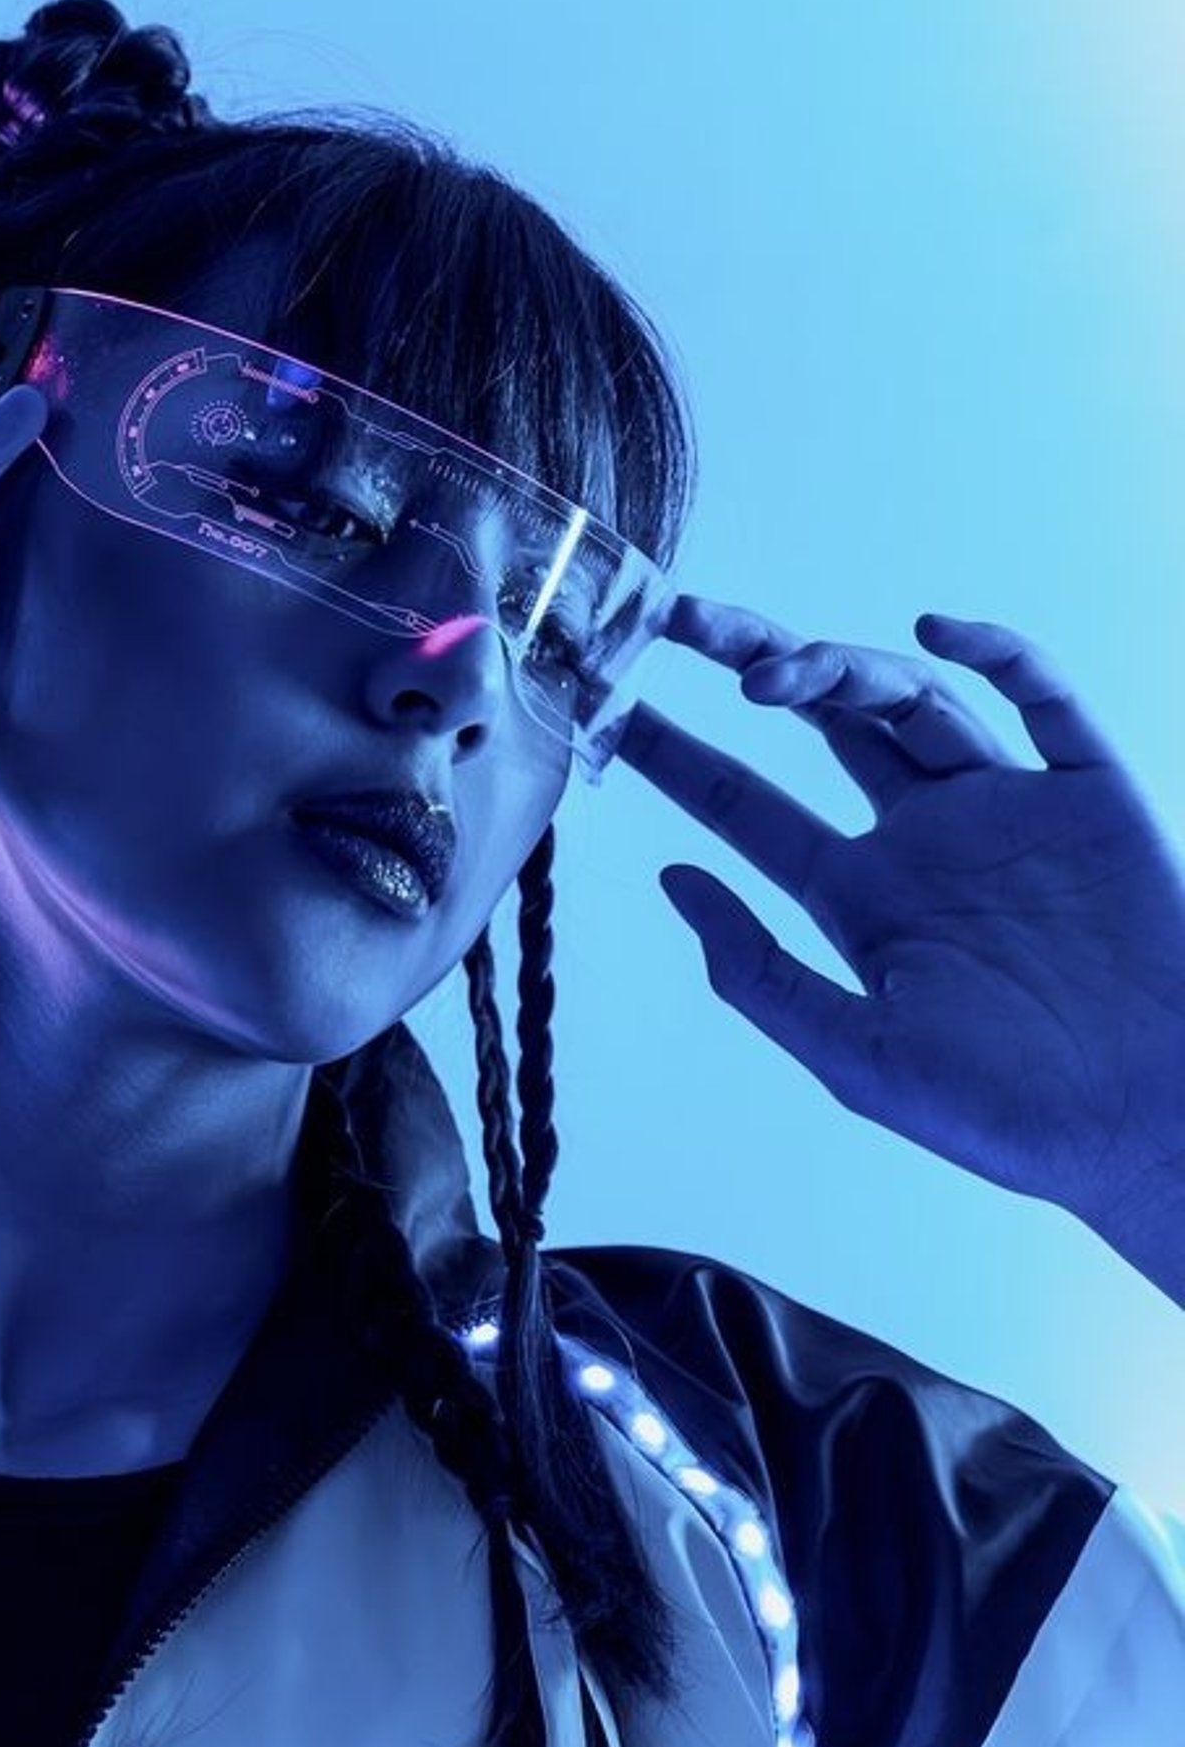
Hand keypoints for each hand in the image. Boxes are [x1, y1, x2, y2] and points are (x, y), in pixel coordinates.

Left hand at [611, 595, 1184, 1236]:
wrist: (1148, 1126)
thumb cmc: (1005, 1114)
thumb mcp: (852, 1053)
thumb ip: (758, 970)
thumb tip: (671, 882)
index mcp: (859, 898)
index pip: (747, 806)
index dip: (680, 754)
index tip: (615, 706)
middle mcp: (923, 839)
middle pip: (822, 720)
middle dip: (753, 659)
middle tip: (679, 620)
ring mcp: (1005, 809)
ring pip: (913, 700)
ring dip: (843, 666)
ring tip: (775, 673)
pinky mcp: (1089, 796)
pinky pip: (1044, 701)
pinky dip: (998, 654)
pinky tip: (935, 633)